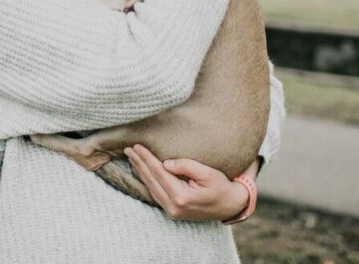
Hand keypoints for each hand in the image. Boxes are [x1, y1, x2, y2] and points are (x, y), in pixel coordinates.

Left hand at [124, 143, 252, 221]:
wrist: (231, 206)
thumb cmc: (222, 187)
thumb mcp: (208, 173)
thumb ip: (187, 166)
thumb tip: (166, 163)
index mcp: (181, 197)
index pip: (158, 173)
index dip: (146, 158)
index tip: (137, 146)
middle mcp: (173, 207)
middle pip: (151, 180)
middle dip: (139, 163)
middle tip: (128, 149)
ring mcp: (172, 211)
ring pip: (151, 188)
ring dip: (140, 172)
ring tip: (132, 158)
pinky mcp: (173, 211)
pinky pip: (155, 193)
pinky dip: (147, 181)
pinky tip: (142, 172)